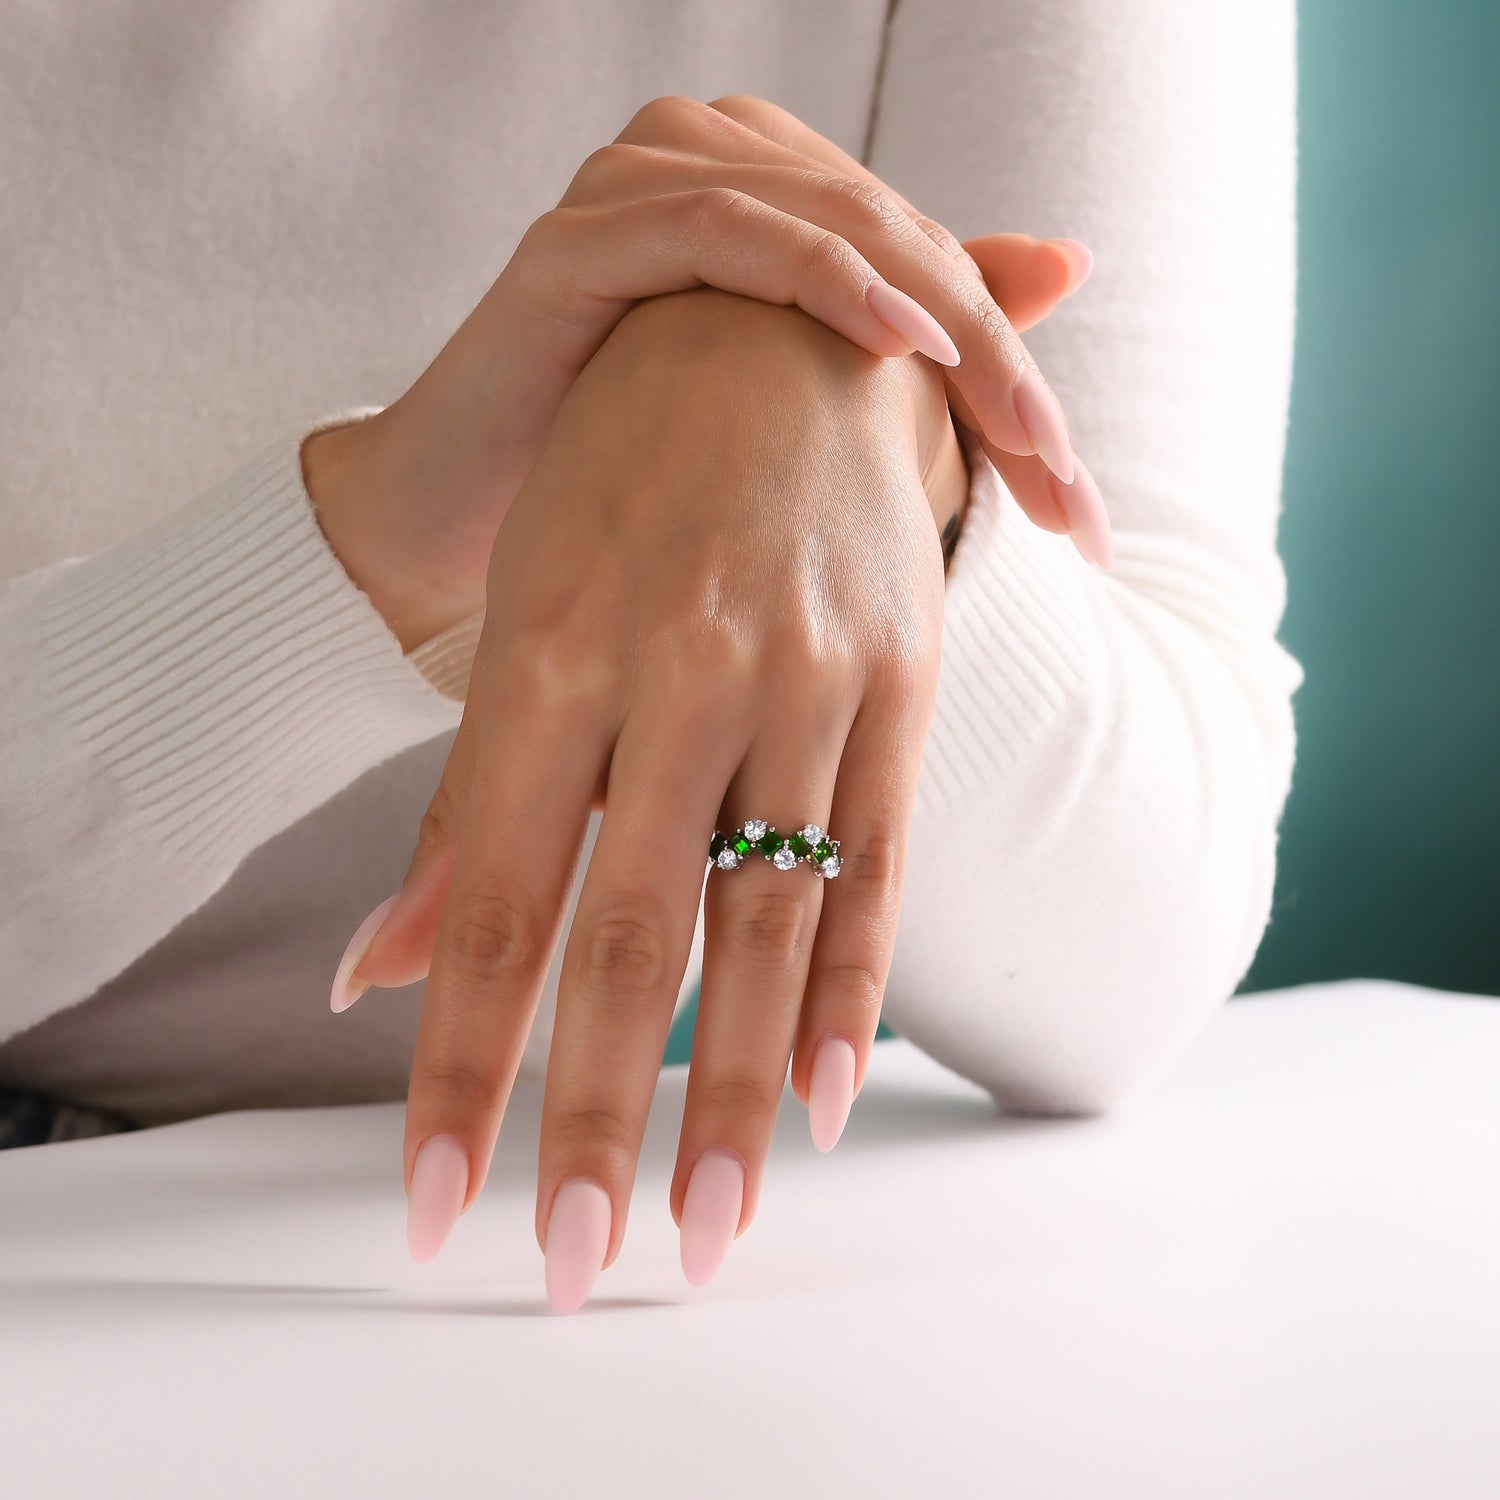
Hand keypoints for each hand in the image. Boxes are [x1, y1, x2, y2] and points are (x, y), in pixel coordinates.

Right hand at [305, 94, 1107, 650]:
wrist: (467, 527)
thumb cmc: (626, 486)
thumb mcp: (797, 421)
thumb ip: (919, 330)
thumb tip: (1067, 263)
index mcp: (773, 200)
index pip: (926, 271)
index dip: (1012, 374)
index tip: (1078, 501)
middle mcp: (715, 167)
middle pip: (899, 246)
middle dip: (997, 366)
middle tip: (1064, 477)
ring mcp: (644, 188)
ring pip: (839, 228)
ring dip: (942, 325)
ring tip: (1017, 425)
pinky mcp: (587, 234)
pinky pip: (729, 232)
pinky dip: (826, 281)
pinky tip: (904, 345)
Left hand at [334, 286, 955, 1309]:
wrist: (778, 335)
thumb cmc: (620, 489)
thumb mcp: (519, 618)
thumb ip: (465, 813)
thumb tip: (378, 978)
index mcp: (554, 651)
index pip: (497, 901)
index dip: (464, 1065)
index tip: (439, 1203)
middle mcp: (680, 670)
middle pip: (627, 934)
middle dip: (595, 1114)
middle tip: (577, 1264)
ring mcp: (802, 678)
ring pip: (760, 921)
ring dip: (733, 1097)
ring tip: (709, 1232)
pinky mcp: (899, 683)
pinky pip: (878, 859)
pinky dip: (848, 986)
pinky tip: (825, 1101)